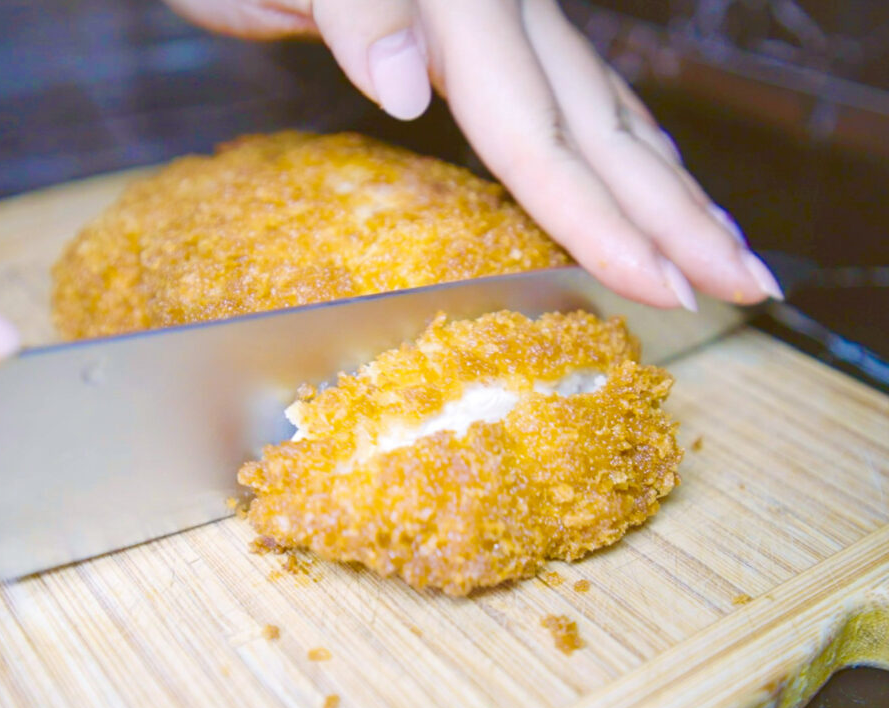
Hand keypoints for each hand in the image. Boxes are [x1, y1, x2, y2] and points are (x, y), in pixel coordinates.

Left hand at [166, 0, 783, 309]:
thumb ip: (358, 3)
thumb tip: (410, 84)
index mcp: (463, 1)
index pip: (541, 131)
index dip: (600, 215)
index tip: (658, 284)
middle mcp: (503, 5)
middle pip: (604, 125)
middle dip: (676, 214)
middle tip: (744, 282)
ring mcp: (502, 14)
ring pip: (606, 107)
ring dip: (666, 185)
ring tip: (720, 244)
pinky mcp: (486, 23)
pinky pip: (572, 89)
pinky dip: (615, 142)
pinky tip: (639, 172)